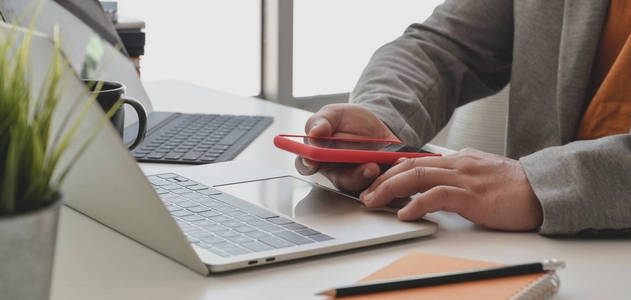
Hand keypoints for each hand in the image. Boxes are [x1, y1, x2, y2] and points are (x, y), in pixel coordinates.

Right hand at [295, 104, 398, 192]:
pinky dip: (389, 176)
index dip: (308, 165)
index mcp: (320, 157)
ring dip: (369, 177)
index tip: (313, 161)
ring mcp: (358, 178)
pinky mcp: (378, 181)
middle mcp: (337, 172)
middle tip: (362, 166)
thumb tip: (314, 132)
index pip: (307, 165)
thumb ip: (322, 121)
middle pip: (340, 180)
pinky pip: (383, 185)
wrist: (376, 126)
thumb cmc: (349, 122)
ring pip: (362, 185)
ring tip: (375, 167)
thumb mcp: (334, 114)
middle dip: (352, 175)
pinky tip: (394, 164)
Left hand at [359, 148, 542, 230]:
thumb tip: (436, 180)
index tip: (375, 182)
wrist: (544, 189)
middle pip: (410, 166)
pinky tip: (404, 213)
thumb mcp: (480, 173)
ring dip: (390, 189)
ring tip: (373, 201)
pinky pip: (437, 196)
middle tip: (366, 193)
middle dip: (382, 179)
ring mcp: (464, 178)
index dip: (392, 171)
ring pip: (417, 177)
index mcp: (458, 159)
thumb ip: (458, 173)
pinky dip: (417, 204)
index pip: (416, 160)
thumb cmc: (514, 186)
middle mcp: (457, 164)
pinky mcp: (472, 196)